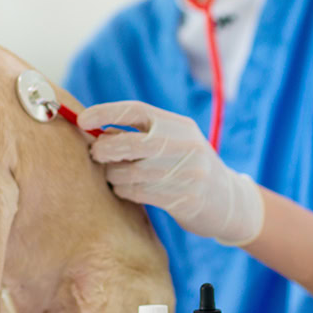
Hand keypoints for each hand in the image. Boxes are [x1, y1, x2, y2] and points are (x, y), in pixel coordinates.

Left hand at [78, 101, 263, 245]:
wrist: (230, 201)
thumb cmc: (188, 168)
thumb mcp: (174, 143)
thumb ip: (142, 135)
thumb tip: (97, 131)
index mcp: (180, 126)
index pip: (137, 111)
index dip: (106, 113)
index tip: (82, 120)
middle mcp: (185, 145)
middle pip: (130, 143)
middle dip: (104, 149)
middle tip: (95, 154)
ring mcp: (187, 173)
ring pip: (131, 172)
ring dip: (113, 175)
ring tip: (112, 176)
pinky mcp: (185, 199)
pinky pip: (139, 193)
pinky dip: (124, 190)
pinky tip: (124, 189)